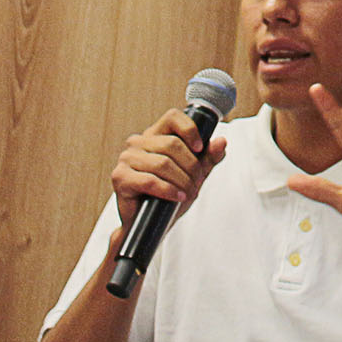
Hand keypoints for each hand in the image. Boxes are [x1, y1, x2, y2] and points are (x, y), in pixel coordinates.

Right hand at [112, 108, 227, 225]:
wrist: (150, 224)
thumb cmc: (169, 196)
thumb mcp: (194, 175)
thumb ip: (208, 158)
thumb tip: (221, 142)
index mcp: (155, 135)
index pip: (173, 117)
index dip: (190, 130)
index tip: (200, 148)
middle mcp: (138, 142)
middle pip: (172, 144)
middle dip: (191, 167)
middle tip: (197, 183)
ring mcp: (127, 158)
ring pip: (163, 163)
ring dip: (181, 180)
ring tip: (187, 193)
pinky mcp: (120, 177)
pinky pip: (150, 180)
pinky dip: (168, 190)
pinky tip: (176, 197)